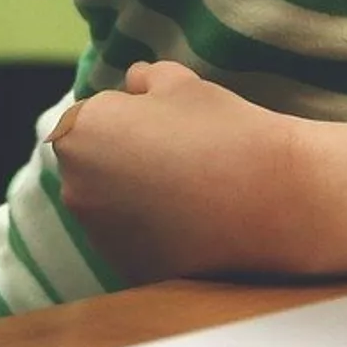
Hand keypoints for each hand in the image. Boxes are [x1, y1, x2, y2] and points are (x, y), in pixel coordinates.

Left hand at [48, 60, 296, 281]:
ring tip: (188, 189)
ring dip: (134, 194)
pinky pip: (130, 238)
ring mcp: (96, 235)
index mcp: (82, 132)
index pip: (91, 115)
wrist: (271, 201)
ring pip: (109, 203)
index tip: (170, 122)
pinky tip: (192, 220)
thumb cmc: (223, 130)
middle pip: (92, 162)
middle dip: (122, 156)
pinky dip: (151, 229)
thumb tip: (134, 83)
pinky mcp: (124, 268)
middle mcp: (75, 187)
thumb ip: (146, 78)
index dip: (130, 114)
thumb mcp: (182, 82)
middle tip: (179, 153)